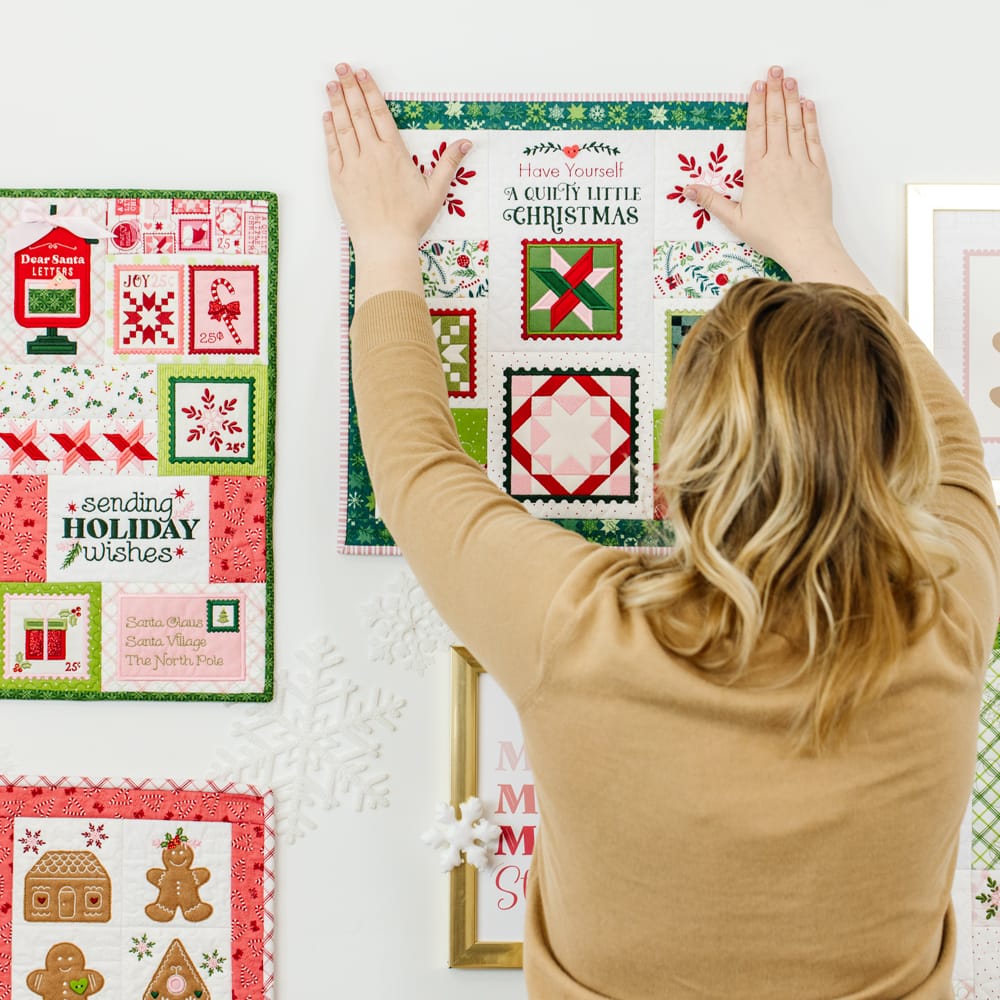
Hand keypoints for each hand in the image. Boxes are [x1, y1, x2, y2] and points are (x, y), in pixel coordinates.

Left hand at [324, 63, 471, 302]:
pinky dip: (329, 130)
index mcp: (394, 153)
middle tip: (341, 67)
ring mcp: (352, 166)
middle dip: (349, 87)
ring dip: (336, 103)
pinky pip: (332, 149)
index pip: (379, 113)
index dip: (370, 90)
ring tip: (331, 84)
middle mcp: (371, 154)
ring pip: (343, 127)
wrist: (385, 244)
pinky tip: (328, 116)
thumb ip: (449, 163)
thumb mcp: (436, 192)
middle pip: (358, 113)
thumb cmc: (411, 221)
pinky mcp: (339, 180)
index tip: (362, 73)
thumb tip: (467, 142)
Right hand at [684, 65, 873, 292]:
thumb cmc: (769, 235)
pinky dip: (810, 120)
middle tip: (774, 71)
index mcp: (757, 171)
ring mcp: (801, 162)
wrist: (805, 243)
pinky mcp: (818, 169)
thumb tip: (687, 189)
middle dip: (774, 93)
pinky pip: (813, 138)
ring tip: (789, 80)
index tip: (756, 86)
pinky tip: (806, 105)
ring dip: (791, 100)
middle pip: (776, 120)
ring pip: (795, 124)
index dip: (756, 105)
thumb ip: (712, 201)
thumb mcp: (735, 220)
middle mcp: (779, 161)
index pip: (756, 130)